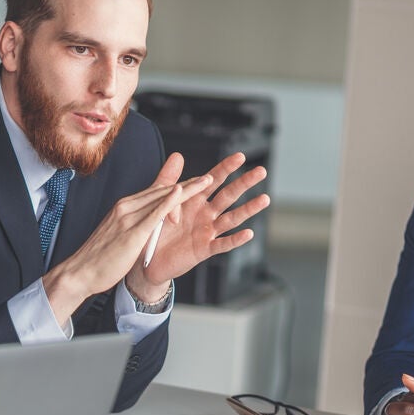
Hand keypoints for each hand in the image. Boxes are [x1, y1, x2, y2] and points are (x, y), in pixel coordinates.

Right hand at [43, 153, 212, 322]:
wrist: (80, 272)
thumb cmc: (98, 258)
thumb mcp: (118, 236)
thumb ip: (133, 226)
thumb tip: (146, 226)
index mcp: (123, 208)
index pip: (155, 193)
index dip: (176, 188)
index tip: (194, 184)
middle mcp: (125, 207)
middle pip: (161, 191)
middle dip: (187, 184)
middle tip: (208, 178)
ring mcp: (127, 217)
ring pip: (161, 197)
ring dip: (186, 189)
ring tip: (206, 182)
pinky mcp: (131, 232)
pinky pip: (153, 213)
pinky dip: (168, 201)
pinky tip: (181, 193)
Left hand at [124, 152, 268, 301]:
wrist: (148, 259)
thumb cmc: (156, 229)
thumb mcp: (159, 202)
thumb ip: (168, 180)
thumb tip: (177, 155)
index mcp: (195, 200)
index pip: (213, 180)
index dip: (226, 168)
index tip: (241, 156)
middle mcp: (205, 214)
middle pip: (228, 196)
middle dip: (244, 183)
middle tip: (262, 171)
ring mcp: (207, 232)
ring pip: (231, 218)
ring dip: (248, 209)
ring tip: (265, 199)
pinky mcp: (204, 250)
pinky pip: (222, 244)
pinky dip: (235, 240)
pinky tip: (249, 233)